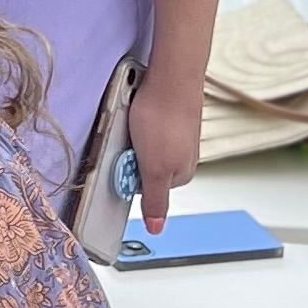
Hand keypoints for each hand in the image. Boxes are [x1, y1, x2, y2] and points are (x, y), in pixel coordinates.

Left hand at [127, 76, 200, 234]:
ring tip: (134, 121)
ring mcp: (177, 136)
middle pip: (143, 166)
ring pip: (143, 145)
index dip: (129, 174)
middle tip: (129, 139)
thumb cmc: (162, 120)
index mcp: (181, 175)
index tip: (124, 161)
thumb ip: (155, 200)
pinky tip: (137, 110)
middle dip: (131, 156)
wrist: (171, 78)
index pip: (144, 186)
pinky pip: (146, 125)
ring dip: (132, 136)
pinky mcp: (169, 116)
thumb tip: (156, 229)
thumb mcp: (154, 168)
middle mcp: (183, 157)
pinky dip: (137, 119)